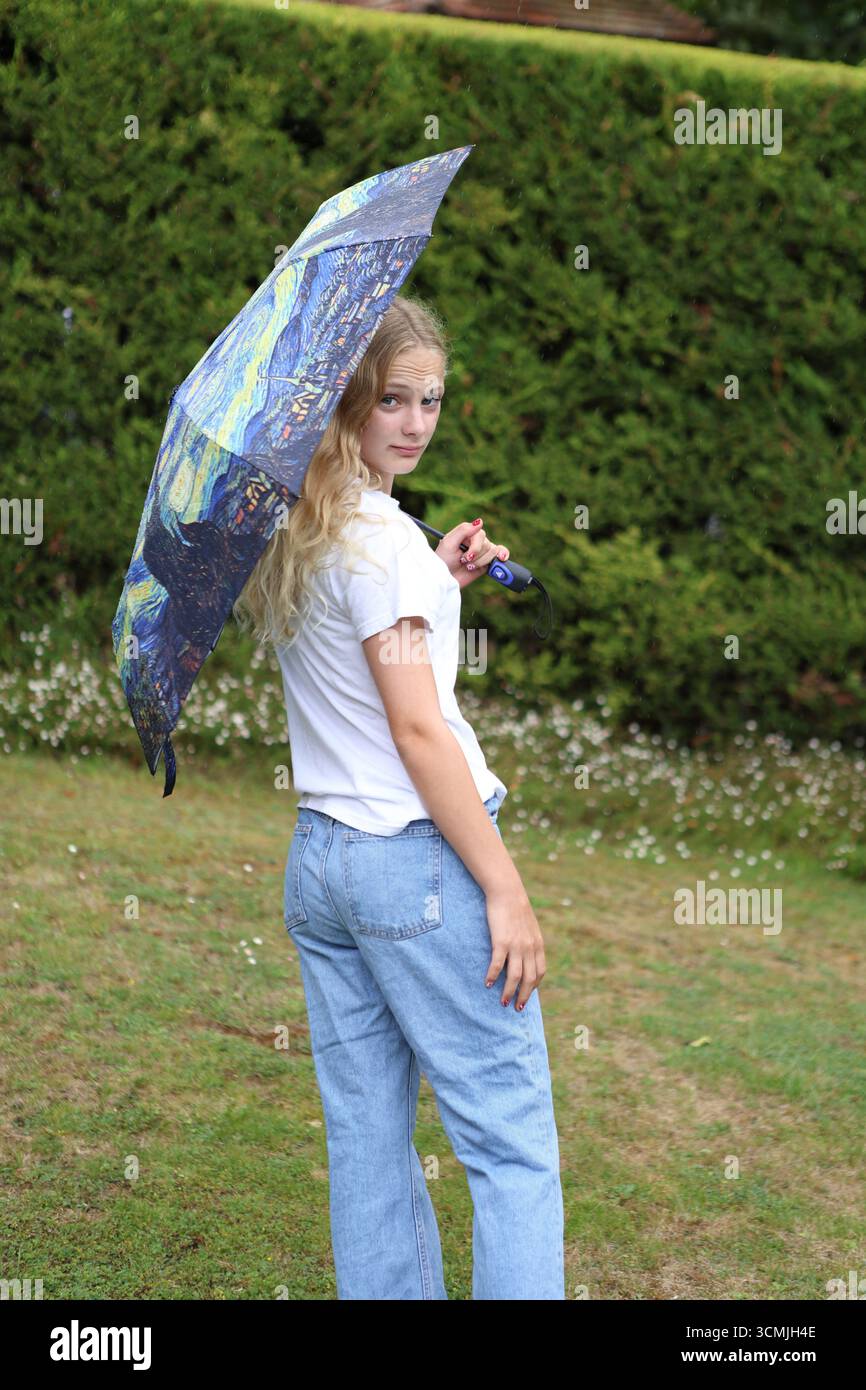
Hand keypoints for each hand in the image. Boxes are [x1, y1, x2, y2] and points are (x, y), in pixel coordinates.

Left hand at [435, 518, 509, 590]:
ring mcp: (482, 552)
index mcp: (467, 534)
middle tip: (463, 562)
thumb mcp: (449, 543)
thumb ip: (463, 530)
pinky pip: (500, 555)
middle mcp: (476, 541)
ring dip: (480, 562)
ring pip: (493, 552)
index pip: (481, 535)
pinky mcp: (486, 563)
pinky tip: (502, 558)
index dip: (475, 548)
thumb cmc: (443, 560)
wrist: (444, 580)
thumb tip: (480, 521)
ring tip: (469, 567)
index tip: (466, 557)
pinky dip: (503, 555)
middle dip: (476, 557)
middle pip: (488, 545)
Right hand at [484, 885, 545, 1009]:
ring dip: (509, 992)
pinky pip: (498, 965)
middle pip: (529, 979)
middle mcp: (530, 948)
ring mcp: (516, 945)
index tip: (526, 995)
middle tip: (516, 1008)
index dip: (534, 987)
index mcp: (538, 944)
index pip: (540, 972)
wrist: (507, 892)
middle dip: (523, 996)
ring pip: (515, 976)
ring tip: (503, 1002)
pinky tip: (487, 983)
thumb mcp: (529, 926)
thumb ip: (529, 941)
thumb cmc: (515, 908)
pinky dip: (493, 977)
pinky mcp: (501, 941)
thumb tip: (525, 954)